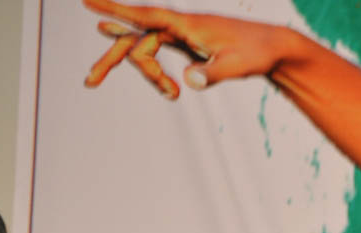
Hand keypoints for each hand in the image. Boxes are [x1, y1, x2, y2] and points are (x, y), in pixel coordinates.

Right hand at [83, 0, 289, 97]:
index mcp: (187, 25)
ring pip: (148, 51)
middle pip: (136, 39)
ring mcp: (182, 34)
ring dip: (152, 76)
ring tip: (172, 96)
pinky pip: (159, 52)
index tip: (86, 1)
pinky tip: (159, 83)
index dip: (115, 10)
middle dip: (113, 59)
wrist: (274, 48)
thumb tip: (189, 82)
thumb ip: (213, 73)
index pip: (145, 15)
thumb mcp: (238, 66)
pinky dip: (155, 70)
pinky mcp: (188, 44)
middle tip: (90, 82)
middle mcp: (180, 25)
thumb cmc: (258, 53)